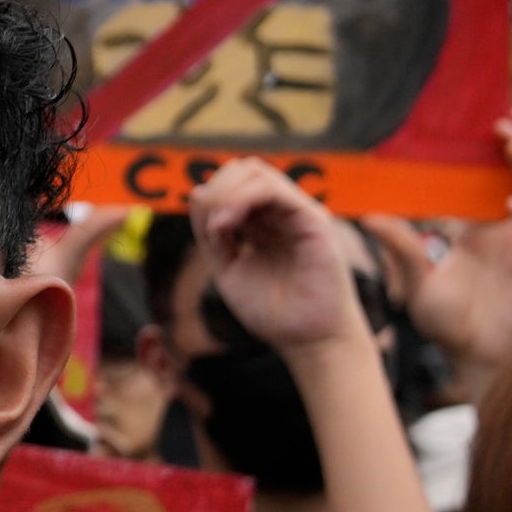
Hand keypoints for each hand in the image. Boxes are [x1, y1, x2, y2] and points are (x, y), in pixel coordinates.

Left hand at [187, 158, 366, 355]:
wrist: (307, 342)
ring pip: (256, 172)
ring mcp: (297, 214)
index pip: (233, 183)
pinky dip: (244, 198)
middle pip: (243, 169)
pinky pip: (276, 191)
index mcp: (262, 223)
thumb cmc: (273, 312)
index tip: (207, 231)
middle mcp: (281, 213)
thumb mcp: (227, 268)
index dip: (211, 195)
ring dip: (226, 192)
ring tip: (219, 227)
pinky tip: (229, 224)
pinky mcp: (314, 221)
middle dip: (217, 188)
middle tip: (212, 226)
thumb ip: (211, 234)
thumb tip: (197, 191)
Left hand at [363, 111, 511, 388]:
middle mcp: (506, 226)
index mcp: (477, 222)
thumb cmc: (446, 322)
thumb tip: (369, 215)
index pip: (490, 173)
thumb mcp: (416, 279)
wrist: (471, 360)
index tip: (482, 114)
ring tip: (511, 145)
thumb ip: (400, 247)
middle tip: (501, 119)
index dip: (491, 146)